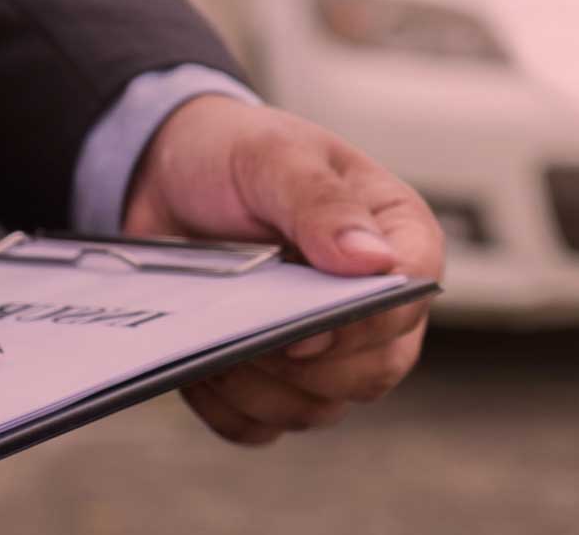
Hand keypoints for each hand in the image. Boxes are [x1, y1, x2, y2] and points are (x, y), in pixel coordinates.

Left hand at [124, 97, 443, 444]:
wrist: (165, 173)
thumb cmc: (234, 152)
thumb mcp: (273, 156)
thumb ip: (321, 203)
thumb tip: (374, 263)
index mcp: (394, 233)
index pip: (413, 294)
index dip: (367, 322)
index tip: (306, 330)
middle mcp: (370, 300)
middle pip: (377, 369)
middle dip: (311, 367)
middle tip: (250, 333)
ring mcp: (325, 347)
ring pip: (321, 408)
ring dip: (262, 389)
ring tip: (217, 344)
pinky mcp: (272, 378)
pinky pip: (262, 425)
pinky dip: (228, 407)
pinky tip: (200, 366)